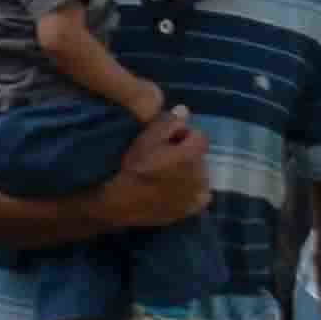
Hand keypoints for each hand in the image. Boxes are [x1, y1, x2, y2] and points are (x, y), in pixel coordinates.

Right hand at [96, 108, 210, 231]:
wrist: (119, 203)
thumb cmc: (130, 167)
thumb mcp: (144, 138)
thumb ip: (167, 123)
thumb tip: (184, 110)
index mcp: (191, 155)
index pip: (199, 136)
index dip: (183, 134)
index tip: (166, 139)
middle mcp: (200, 175)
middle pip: (199, 155)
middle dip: (186, 152)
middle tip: (162, 156)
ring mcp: (197, 194)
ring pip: (200, 174)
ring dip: (188, 170)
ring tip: (165, 173)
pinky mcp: (192, 209)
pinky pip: (200, 194)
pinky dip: (192, 189)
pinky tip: (173, 188)